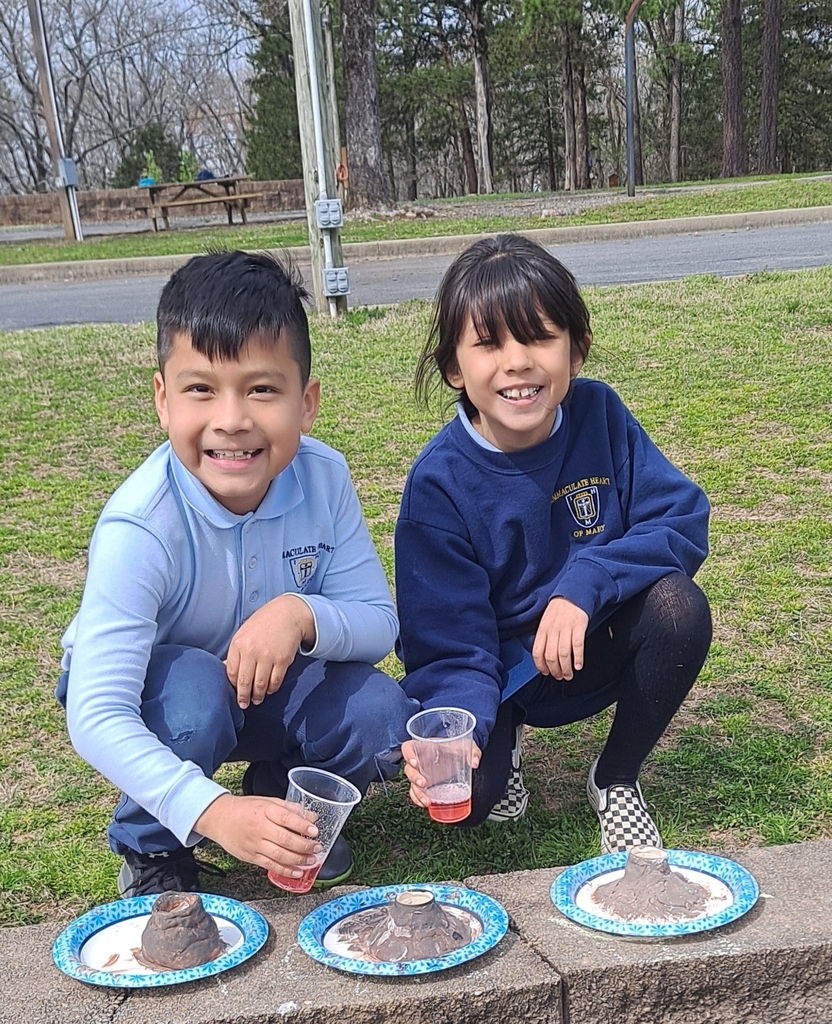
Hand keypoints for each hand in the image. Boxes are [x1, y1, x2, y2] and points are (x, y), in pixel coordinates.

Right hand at [196, 793, 320, 876]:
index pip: (286, 818)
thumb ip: (290, 809)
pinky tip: (297, 872)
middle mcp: (260, 828)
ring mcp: (255, 844)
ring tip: (311, 860)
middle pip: (285, 839)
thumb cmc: (246, 809)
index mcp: (265, 811)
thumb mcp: (268, 801)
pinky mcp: (251, 857)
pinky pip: (270, 866)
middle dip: (304, 846)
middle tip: (316, 848)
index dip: (302, 825)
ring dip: (298, 860)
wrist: (220, 819)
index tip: (315, 830)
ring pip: (279, 855)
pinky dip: (285, 870)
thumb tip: (312, 817)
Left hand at [225, 594, 315, 708]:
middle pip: (245, 682)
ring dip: (258, 696)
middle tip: (243, 704)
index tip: (234, 692)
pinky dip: (272, 688)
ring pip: (260, 685)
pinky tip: (269, 690)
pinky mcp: (283, 660)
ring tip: (257, 700)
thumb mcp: (243, 633)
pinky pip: (275, 681)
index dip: (233, 685)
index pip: (232, 673)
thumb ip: (235, 653)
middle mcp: (252, 651)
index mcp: (239, 644)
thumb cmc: (263, 624)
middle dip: (243, 697)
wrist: (287, 614)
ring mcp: (268, 656)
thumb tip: (226, 671)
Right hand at [401, 738, 480, 809]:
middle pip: (409, 769)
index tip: (415, 763)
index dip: (408, 755)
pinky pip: (416, 793)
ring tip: (427, 801)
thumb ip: (472, 751)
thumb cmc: (456, 747)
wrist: (458, 755)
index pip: (408, 748)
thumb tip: (474, 762)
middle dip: (414, 778)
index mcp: (424, 747)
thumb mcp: (465, 745)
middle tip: (424, 784)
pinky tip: (425, 804)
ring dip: (417, 793)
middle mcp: (420, 761)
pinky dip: (418, 799)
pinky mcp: (425, 785)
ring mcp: (421, 774)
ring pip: (412, 784)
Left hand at [532, 597, 588, 679]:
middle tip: (560, 677)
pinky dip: (578, 658)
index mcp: (542, 629)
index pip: (537, 652)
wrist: (572, 595)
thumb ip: (544, 638)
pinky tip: (578, 666)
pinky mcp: (579, 626)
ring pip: (563, 653)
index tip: (545, 673)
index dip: (541, 665)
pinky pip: (577, 645)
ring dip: (566, 668)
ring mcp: (566, 628)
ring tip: (569, 675)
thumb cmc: (558, 611)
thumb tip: (543, 658)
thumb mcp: (545, 622)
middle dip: (555, 670)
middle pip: (551, 655)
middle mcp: (553, 630)